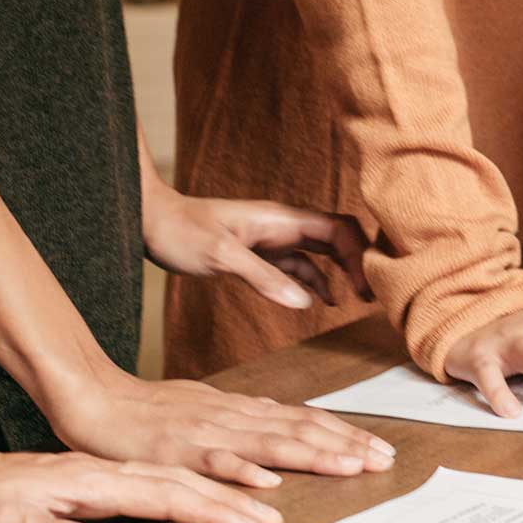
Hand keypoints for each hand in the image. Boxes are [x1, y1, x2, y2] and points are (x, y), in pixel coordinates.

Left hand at [0, 450, 282, 522]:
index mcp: (92, 483)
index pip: (166, 497)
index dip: (214, 512)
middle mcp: (107, 472)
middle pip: (188, 480)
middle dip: (238, 498)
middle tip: (276, 517)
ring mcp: (103, 471)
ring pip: (182, 472)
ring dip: (228, 482)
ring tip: (268, 493)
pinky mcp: (96, 477)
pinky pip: (165, 471)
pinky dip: (202, 474)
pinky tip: (221, 476)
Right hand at [47, 372, 394, 486]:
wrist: (94, 398)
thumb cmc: (148, 411)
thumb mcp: (207, 409)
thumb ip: (244, 420)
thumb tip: (280, 427)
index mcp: (240, 410)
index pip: (302, 420)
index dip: (343, 433)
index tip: (379, 449)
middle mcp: (232, 417)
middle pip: (298, 429)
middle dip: (344, 445)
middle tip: (384, 460)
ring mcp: (205, 433)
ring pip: (267, 444)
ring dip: (312, 455)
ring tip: (349, 467)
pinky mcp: (175, 451)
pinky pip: (212, 462)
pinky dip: (242, 470)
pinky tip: (268, 480)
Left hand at [142, 186, 370, 311]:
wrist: (148, 222)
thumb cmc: (180, 231)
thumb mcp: (220, 256)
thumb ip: (263, 278)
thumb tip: (305, 303)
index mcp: (281, 219)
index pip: (338, 229)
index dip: (359, 255)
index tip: (365, 286)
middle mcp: (284, 225)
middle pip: (338, 237)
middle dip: (361, 261)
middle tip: (374, 293)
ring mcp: (273, 238)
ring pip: (322, 251)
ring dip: (343, 271)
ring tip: (359, 298)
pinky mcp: (261, 252)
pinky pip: (300, 264)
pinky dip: (316, 280)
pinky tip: (323, 300)